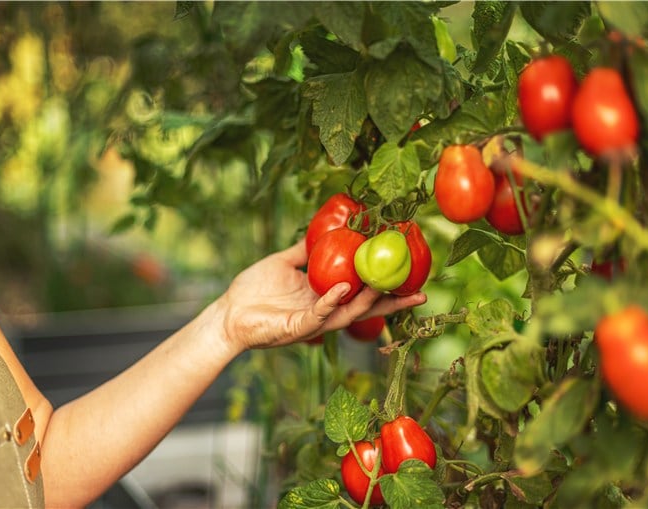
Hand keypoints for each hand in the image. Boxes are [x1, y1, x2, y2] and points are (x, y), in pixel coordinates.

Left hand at [216, 240, 425, 351]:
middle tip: (419, 293)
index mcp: (325, 297)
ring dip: (368, 300)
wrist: (228, 312)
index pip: (362, 293)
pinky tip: (344, 287)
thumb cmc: (254, 290)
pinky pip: (319, 316)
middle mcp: (325, 312)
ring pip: (348, 314)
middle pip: (366, 309)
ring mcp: (313, 322)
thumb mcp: (283, 263)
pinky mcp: (297, 328)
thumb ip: (305, 251)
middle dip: (393, 304)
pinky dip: (332, 302)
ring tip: (385, 282)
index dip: (386, 287)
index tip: (410, 274)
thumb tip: (323, 230)